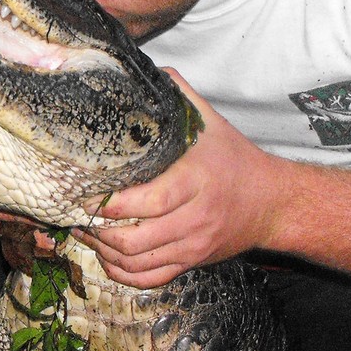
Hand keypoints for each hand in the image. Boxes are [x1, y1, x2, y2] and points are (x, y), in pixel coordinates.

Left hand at [75, 72, 279, 287]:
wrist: (273, 202)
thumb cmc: (236, 159)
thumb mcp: (212, 123)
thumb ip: (179, 97)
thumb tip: (146, 71)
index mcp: (197, 180)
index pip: (152, 200)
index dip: (115, 205)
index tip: (87, 197)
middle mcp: (196, 217)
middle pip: (140, 239)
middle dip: (101, 233)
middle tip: (78, 217)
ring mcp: (194, 244)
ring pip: (142, 262)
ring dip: (107, 254)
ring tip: (87, 235)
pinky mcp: (193, 261)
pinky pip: (153, 279)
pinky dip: (126, 274)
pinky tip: (109, 259)